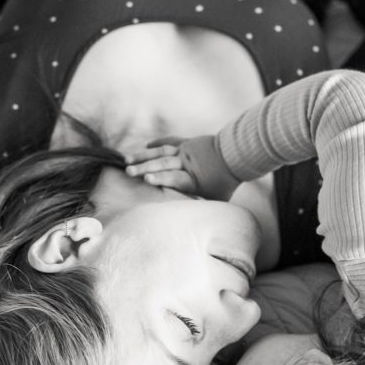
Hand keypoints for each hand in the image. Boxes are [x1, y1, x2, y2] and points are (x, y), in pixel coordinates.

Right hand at [125, 134, 239, 199]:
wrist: (237, 155)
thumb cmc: (226, 182)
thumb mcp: (217, 199)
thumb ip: (202, 206)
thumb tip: (193, 223)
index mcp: (193, 179)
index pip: (174, 178)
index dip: (160, 178)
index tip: (146, 179)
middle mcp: (186, 163)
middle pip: (163, 164)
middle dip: (144, 167)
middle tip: (128, 171)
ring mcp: (185, 150)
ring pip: (161, 152)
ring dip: (144, 156)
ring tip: (127, 159)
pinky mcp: (186, 142)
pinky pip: (169, 141)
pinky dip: (157, 143)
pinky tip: (146, 146)